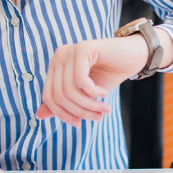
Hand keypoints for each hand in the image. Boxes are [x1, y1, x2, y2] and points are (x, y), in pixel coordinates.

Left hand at [36, 30, 172, 125]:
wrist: (133, 56)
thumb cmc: (109, 74)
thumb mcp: (84, 94)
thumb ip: (63, 102)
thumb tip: (38, 116)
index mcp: (56, 66)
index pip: (48, 96)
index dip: (62, 114)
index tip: (79, 123)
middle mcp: (59, 56)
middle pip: (58, 95)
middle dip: (78, 111)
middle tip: (98, 118)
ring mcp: (70, 51)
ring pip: (69, 90)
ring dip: (88, 105)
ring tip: (104, 110)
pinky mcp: (83, 48)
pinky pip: (80, 80)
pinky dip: (93, 92)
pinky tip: (104, 94)